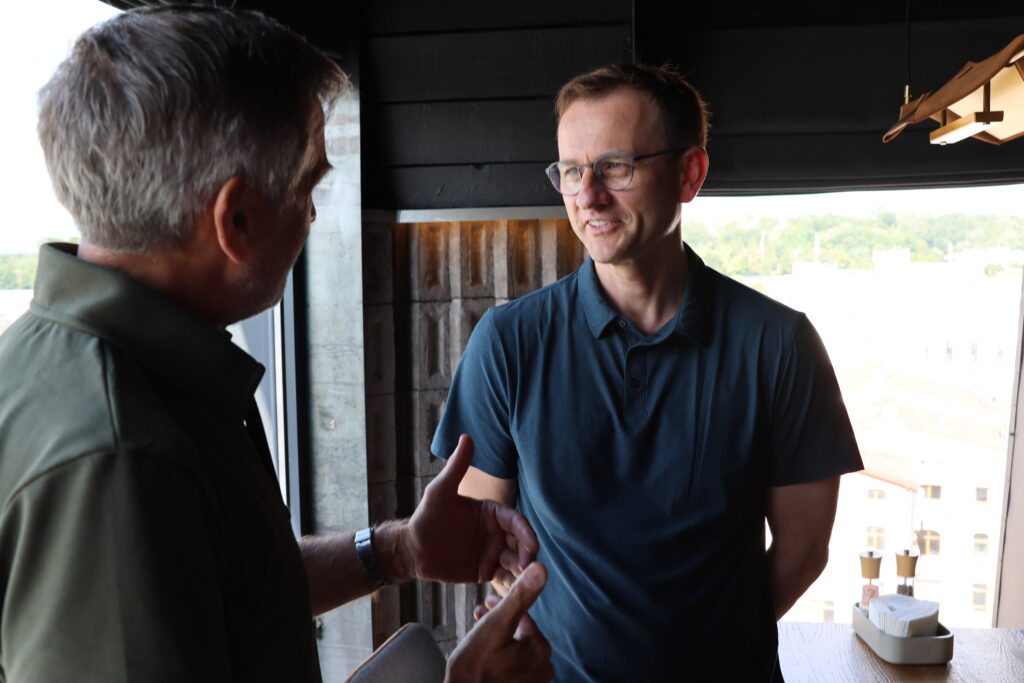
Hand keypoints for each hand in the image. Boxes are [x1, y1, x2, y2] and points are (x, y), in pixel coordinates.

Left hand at [402, 434, 537, 583]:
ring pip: (516, 560)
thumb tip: (466, 436)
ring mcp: (493, 551)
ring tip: (527, 581)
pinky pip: (505, 577)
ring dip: (524, 569)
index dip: (525, 531)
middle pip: (520, 541)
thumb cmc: (426, 518)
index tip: (532, 544)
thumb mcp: (440, 492)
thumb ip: (457, 467)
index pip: (514, 520)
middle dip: (528, 552)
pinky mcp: (487, 571)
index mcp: (490, 512)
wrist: (413, 551)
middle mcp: (495, 531)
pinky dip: (514, 584)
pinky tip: (519, 592)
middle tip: (531, 565)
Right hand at [446, 563, 553, 682]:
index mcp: (541, 649)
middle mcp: (543, 668)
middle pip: (519, 632)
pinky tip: (483, 654)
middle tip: (479, 613)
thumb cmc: (474, 668)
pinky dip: (500, 655)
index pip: (523, 617)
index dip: (502, 606)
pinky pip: (513, 666)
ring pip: (515, 648)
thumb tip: (542, 568)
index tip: (485, 602)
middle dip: (499, 620)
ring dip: (498, 636)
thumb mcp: (495, 626)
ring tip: (478, 631)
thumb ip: (519, 597)